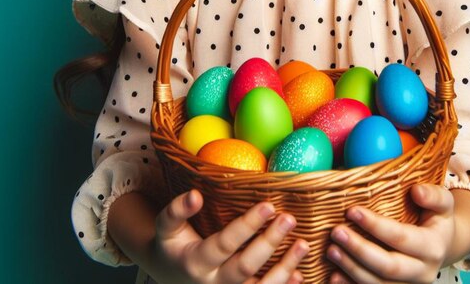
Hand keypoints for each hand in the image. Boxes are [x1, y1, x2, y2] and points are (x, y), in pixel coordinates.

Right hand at [152, 189, 307, 283]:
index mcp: (196, 261)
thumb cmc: (171, 246)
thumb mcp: (165, 227)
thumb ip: (177, 210)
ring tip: (303, 245)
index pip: (225, 243)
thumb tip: (195, 195)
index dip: (248, 225)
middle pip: (245, 266)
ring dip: (284, 268)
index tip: (269, 204)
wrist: (168, 278)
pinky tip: (300, 274)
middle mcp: (214, 282)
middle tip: (289, 218)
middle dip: (269, 242)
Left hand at [326, 184, 455, 283]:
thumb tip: (416, 191)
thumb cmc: (437, 217)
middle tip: (336, 232)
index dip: (375, 225)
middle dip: (359, 250)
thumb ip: (433, 195)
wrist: (444, 244)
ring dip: (352, 268)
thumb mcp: (443, 202)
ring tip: (331, 250)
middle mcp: (423, 272)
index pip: (400, 237)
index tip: (351, 211)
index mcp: (433, 247)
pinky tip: (334, 276)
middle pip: (388, 266)